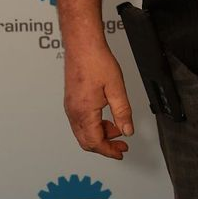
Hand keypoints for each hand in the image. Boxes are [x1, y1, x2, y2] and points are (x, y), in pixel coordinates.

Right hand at [63, 45, 133, 160]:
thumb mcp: (116, 88)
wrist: (82, 45)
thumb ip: (122, 112)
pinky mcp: (71, 101)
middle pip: (87, 142)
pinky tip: (106, 119)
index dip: (109, 151)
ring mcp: (70, 107)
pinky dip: (94, 126)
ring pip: (83, 133)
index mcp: (84, 112)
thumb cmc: (96, 61)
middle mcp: (74, 112)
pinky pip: (81, 122)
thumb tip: (127, 130)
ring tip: (117, 128)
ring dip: (100, 135)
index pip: (95, 142)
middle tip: (120, 145)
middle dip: (105, 146)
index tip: (120, 152)